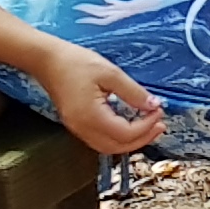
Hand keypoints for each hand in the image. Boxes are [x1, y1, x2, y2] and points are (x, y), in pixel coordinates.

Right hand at [37, 46, 163, 155]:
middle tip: (161, 124)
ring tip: (150, 126)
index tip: (159, 111)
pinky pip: (100, 139)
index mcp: (90, 116)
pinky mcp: (77, 124)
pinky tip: (131, 124)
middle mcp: (81, 128)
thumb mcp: (111, 73)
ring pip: (108, 147)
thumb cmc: (76, 63)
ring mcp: (77, 128)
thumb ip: (134, 92)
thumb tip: (153, 105)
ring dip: (131, 141)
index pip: (124, 134)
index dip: (146, 126)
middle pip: (116, 147)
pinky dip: (118, 137)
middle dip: (142, 139)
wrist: (48, 61)